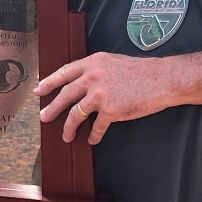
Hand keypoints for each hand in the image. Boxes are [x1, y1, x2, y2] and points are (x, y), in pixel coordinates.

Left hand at [35, 53, 170, 144]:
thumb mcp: (114, 62)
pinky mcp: (111, 110)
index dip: (50, 82)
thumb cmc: (142, 71)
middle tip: (44, 117)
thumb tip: (82, 82)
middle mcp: (93, 77)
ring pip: (76, 114)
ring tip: (66, 136)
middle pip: (65, 95)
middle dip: (52, 108)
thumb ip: (97, 70)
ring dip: (69, 127)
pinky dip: (94, 135)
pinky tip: (93, 139)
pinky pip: (97, 127)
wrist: (162, 79)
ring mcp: (101, 94)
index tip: (39, 90)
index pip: (64, 72)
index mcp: (93, 63)